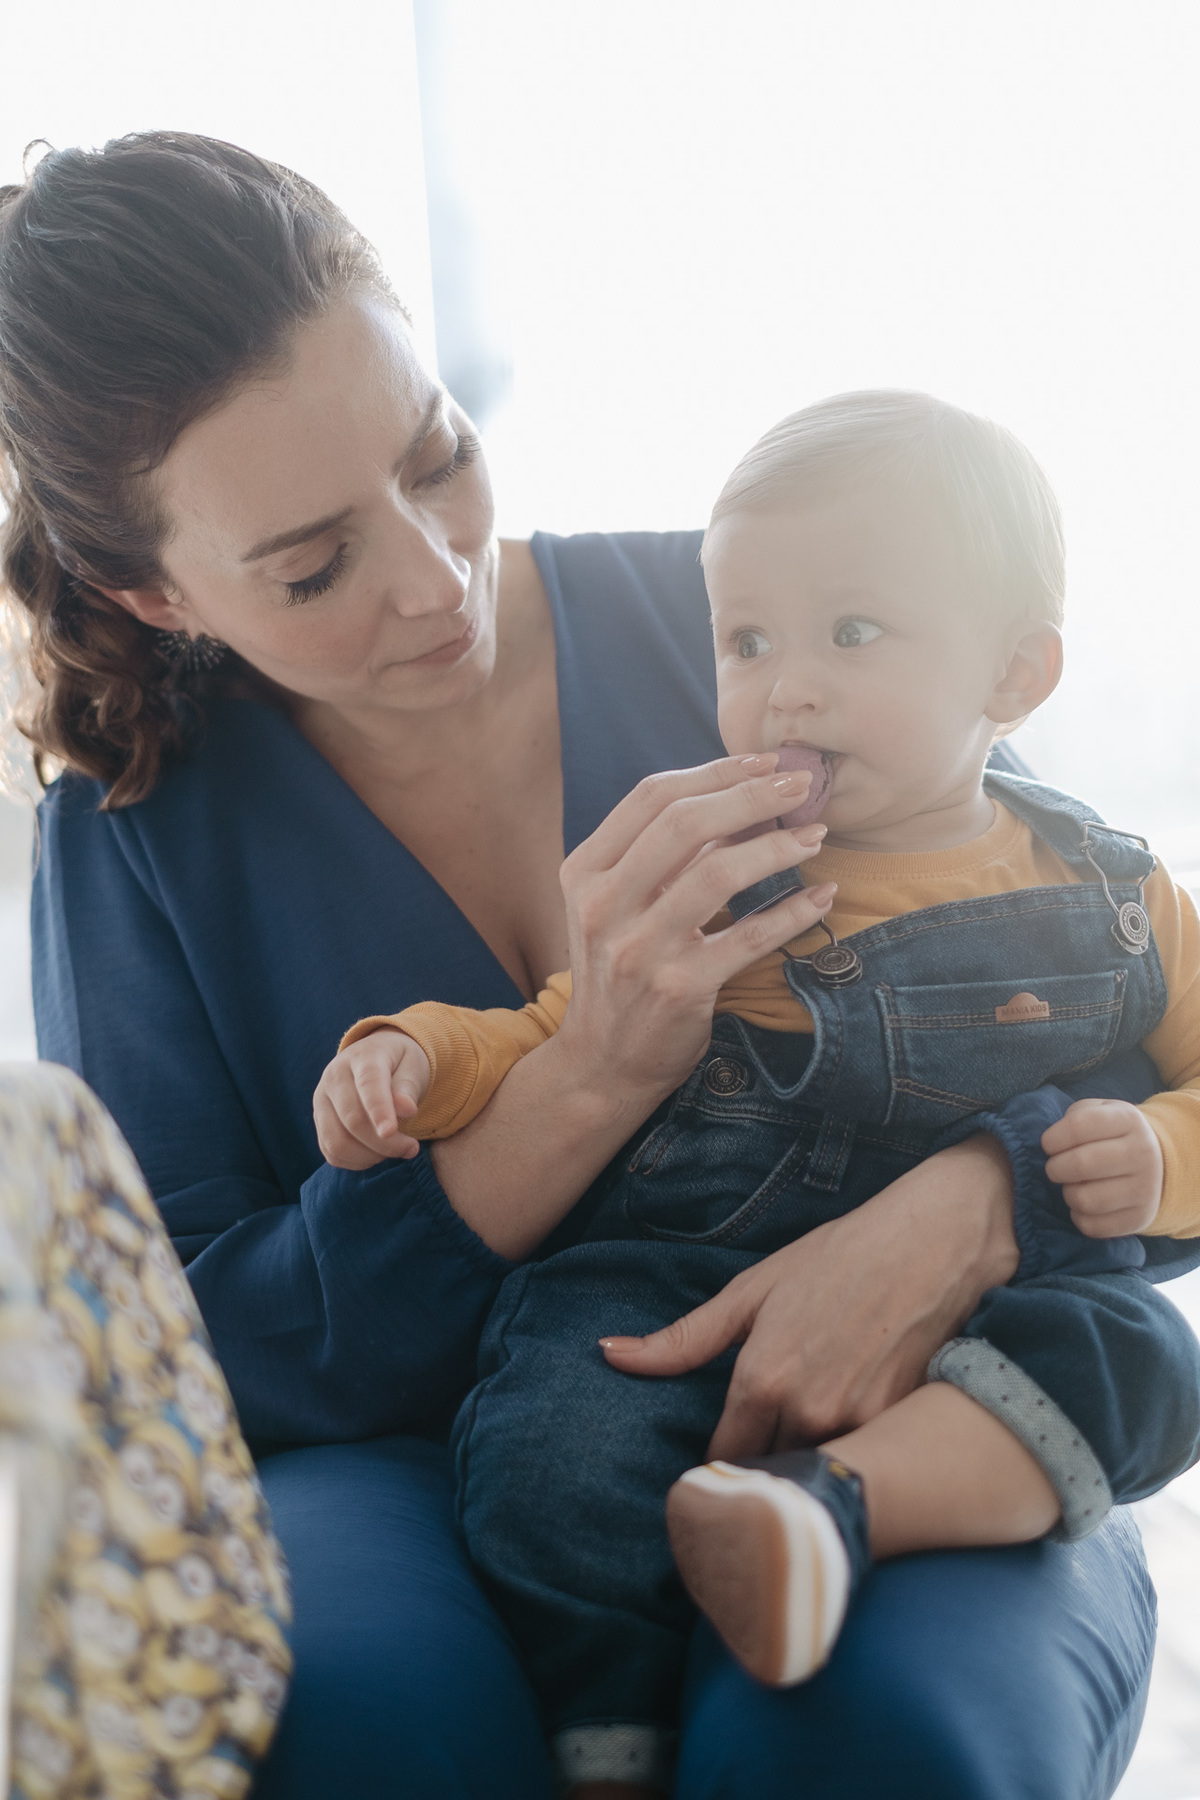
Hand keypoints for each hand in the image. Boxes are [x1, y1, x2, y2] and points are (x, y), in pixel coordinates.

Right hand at [313, 1029, 431, 1170]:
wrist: (377, 1058)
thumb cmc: (400, 1064)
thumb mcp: (413, 1067)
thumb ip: (408, 1087)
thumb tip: (406, 1109)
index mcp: (363, 1057)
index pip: (368, 1084)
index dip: (378, 1110)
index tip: (391, 1131)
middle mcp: (334, 1076)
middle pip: (353, 1120)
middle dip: (385, 1143)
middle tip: (412, 1148)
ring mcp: (322, 1100)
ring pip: (337, 1142)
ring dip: (370, 1156)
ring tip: (394, 1150)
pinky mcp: (319, 1121)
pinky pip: (332, 1152)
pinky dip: (356, 1161)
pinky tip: (377, 1154)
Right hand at [434, 755, 837, 1258]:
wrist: (601, 1063)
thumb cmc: (619, 973)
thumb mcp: (615, 906)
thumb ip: (657, 856)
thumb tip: (734, 799)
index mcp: (585, 872)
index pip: (650, 798)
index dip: (713, 772)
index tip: (763, 762)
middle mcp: (605, 905)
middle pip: (685, 823)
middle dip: (751, 795)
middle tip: (801, 785)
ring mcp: (639, 948)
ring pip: (717, 872)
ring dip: (776, 847)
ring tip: (815, 837)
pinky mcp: (678, 989)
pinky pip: (748, 938)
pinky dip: (792, 912)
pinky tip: (822, 896)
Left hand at [600, 1135, 1018, 1455]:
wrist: (934, 1240)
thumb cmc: (839, 1256)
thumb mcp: (753, 1290)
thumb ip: (682, 1339)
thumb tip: (608, 1354)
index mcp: (762, 1377)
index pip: (724, 1460)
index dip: (720, 1472)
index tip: (720, 1474)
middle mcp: (807, 1408)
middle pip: (771, 1473)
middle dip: (763, 1472)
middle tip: (762, 1462)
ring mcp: (859, 1421)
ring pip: (817, 1472)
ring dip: (807, 1469)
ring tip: (805, 1448)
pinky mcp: (903, 1425)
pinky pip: (865, 1464)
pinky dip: (855, 1458)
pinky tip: (855, 1436)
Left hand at [1042, 1098, 1162, 1235]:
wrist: (1156, 1164)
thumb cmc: (1111, 1135)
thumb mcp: (1098, 1111)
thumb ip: (1074, 1118)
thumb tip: (1050, 1145)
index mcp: (1128, 1120)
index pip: (1077, 1127)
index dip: (1052, 1139)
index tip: (1048, 1145)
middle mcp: (1142, 1153)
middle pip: (1080, 1164)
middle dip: (1055, 1168)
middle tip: (1055, 1168)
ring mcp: (1145, 1188)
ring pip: (1084, 1200)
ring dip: (1067, 1193)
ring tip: (1072, 1185)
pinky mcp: (1140, 1218)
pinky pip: (1092, 1226)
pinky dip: (1078, 1216)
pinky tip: (1084, 1204)